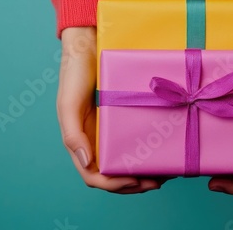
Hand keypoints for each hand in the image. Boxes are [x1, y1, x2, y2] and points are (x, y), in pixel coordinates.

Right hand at [57, 27, 170, 193]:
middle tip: (158, 181)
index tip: (136, 182)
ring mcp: (110, 132)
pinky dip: (146, 153)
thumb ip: (73, 135)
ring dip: (143, 173)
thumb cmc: (74, 76)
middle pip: (114, 175)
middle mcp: (95, 142)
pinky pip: (135, 141)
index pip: (95, 176)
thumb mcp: (68, 105)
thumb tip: (86, 162)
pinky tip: (162, 152)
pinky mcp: (122, 120)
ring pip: (126, 163)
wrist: (88, 48)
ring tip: (164, 173)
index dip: (114, 185)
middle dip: (135, 184)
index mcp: (81, 143)